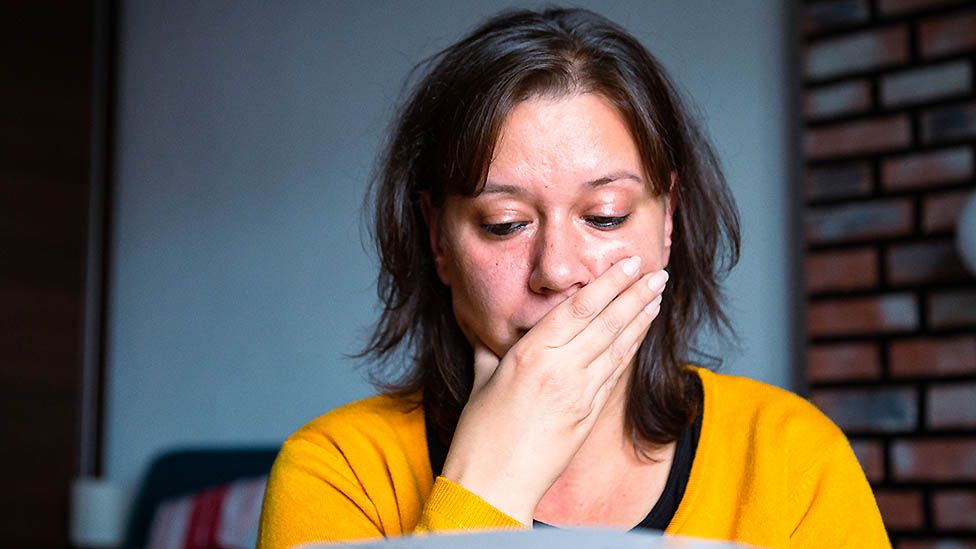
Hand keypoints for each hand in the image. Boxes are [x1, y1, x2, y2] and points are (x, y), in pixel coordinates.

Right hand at [440, 256, 667, 523]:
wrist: (494, 485)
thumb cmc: (479, 437)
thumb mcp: (482, 381)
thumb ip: (492, 351)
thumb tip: (493, 333)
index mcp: (529, 356)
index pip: (577, 309)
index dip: (607, 284)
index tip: (626, 264)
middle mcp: (559, 370)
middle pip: (605, 323)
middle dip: (633, 294)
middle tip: (655, 272)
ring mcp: (578, 394)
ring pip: (617, 347)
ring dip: (640, 318)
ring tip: (656, 295)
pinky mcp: (588, 416)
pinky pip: (614, 374)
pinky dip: (631, 350)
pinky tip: (641, 334)